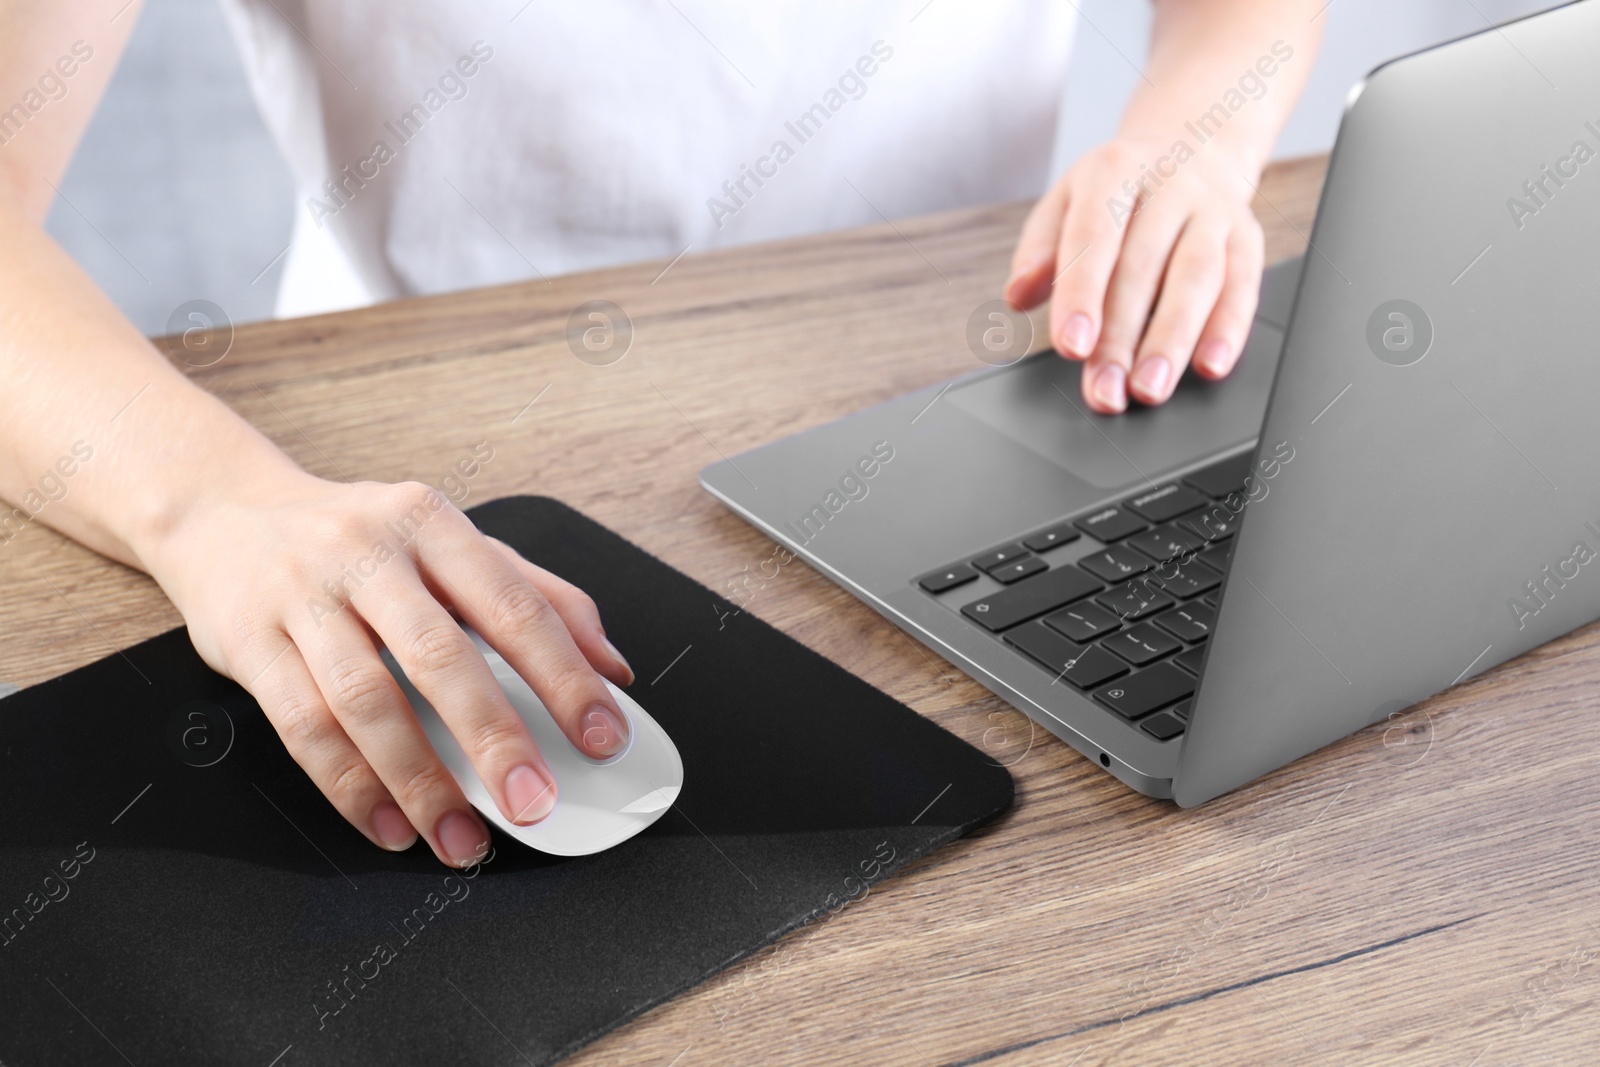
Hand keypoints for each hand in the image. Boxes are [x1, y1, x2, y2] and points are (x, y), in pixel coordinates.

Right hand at [143, 471, 634, 866]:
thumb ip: (538, 594)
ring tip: (461, 836)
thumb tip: (613, 666)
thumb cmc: (358, 537)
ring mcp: (304, 596)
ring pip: (367, 702)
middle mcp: (369, 553)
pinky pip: (302, 727)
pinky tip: (390, 824)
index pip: (514, 606)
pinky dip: (351, 787)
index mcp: (433, 523)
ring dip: (420, 782)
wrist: (223, 511)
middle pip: (440, 657)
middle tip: (534, 802)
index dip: (565, 676)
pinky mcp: (250, 642)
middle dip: (495, 740)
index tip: (601, 736)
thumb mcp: (449, 542)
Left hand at [1005, 135, 1265, 413]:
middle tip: (1105, 391)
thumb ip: (1038, 250)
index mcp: (1115, 170)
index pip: (1095, 235)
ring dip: (1173, 341)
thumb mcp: (1067, 201)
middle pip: (1144, 268)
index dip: (1082, 293)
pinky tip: (1209, 366)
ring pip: (1198, 278)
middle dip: (1121, 338)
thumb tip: (1018, 295)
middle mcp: (1171, 185)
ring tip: (1150, 389)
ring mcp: (1215, 210)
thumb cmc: (1118, 189)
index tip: (1072, 346)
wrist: (1193, 145)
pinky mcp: (1248, 236)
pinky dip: (1228, 330)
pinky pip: (1243, 285)